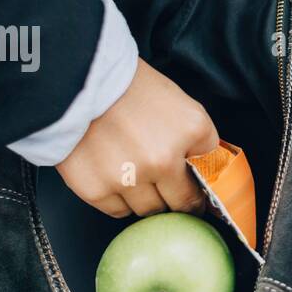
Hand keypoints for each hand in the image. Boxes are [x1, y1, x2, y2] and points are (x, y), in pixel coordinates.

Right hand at [57, 58, 218, 217]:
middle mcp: (157, 164)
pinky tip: (115, 176)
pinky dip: (119, 198)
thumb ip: (203, 144)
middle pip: (174, 205)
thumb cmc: (135, 91)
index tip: (193, 199)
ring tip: (136, 175)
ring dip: (145, 198)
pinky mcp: (94, 189)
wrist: (83, 81)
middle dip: (172, 198)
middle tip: (165, 187)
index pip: (199, 191)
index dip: (196, 199)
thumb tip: (208, 173)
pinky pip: (117, 210)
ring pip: (146, 210)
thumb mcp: (186, 108)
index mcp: (184, 140)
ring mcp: (124, 180)